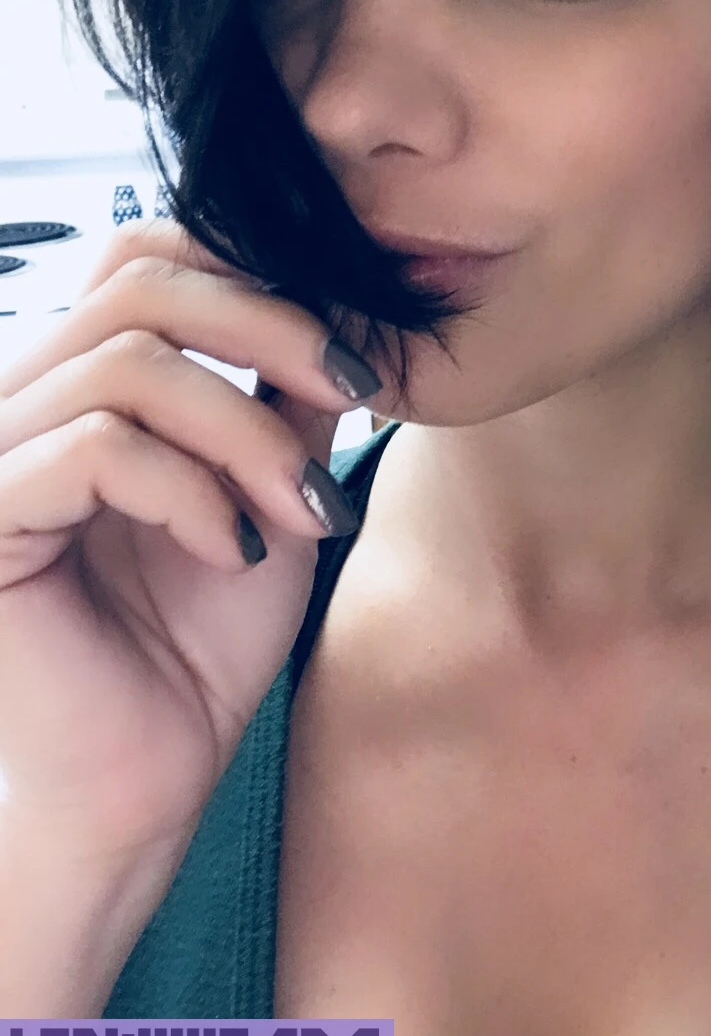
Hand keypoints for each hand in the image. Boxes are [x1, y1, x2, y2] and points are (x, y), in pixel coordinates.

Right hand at [0, 217, 377, 863]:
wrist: (145, 779)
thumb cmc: (198, 640)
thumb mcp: (267, 490)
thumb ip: (284, 395)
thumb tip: (337, 302)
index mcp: (79, 379)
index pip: (146, 256)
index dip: (256, 279)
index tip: (350, 356)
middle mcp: (20, 398)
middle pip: (139, 283)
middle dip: (270, 328)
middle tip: (352, 392)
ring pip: (130, 364)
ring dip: (244, 432)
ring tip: (293, 510)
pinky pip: (98, 449)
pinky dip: (190, 491)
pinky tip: (230, 551)